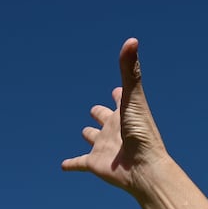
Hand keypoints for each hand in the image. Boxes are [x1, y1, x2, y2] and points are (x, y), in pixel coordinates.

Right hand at [61, 38, 168, 194]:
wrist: (144, 168)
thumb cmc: (141, 132)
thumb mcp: (132, 98)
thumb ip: (130, 70)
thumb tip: (132, 40)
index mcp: (123, 113)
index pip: (120, 97)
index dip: (118, 91)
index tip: (118, 87)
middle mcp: (114, 129)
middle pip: (104, 118)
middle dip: (100, 113)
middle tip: (96, 110)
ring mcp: (104, 147)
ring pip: (93, 140)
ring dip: (89, 136)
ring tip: (85, 133)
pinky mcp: (95, 164)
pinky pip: (79, 163)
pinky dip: (71, 164)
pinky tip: (63, 166)